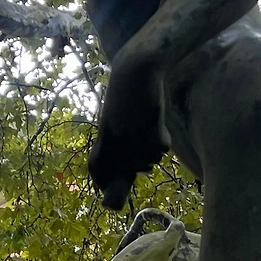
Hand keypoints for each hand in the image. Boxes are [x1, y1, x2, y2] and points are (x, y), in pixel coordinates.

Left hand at [89, 50, 169, 211]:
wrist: (136, 70)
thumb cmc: (126, 96)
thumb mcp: (113, 119)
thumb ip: (115, 142)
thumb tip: (127, 170)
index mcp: (103, 136)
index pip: (97, 168)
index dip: (103, 182)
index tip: (108, 190)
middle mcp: (115, 141)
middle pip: (130, 171)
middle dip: (138, 166)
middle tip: (141, 141)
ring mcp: (133, 138)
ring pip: (148, 161)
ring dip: (152, 150)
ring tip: (148, 126)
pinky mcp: (150, 131)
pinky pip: (161, 150)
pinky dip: (163, 140)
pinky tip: (157, 123)